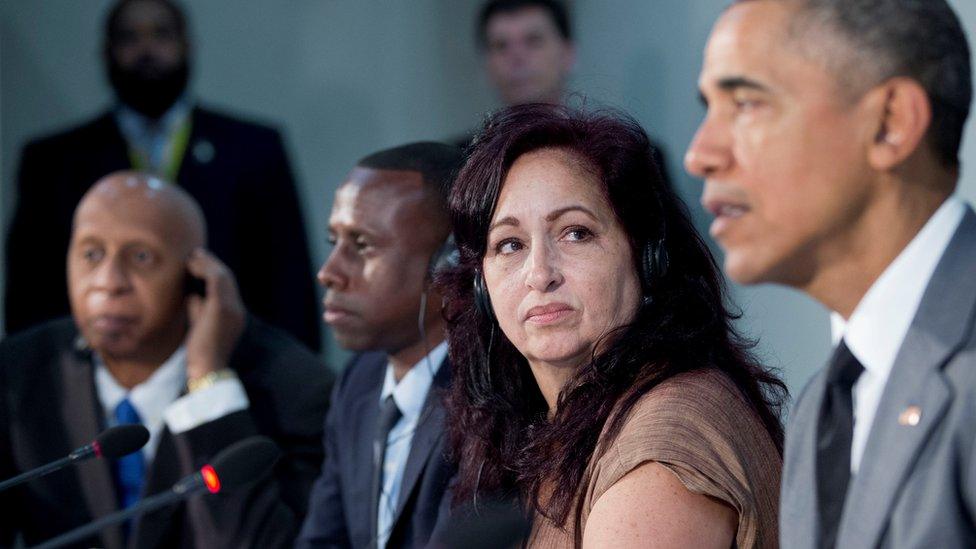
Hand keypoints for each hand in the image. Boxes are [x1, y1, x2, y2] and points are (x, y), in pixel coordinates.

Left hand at [184, 248, 245, 379]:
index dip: (214, 274)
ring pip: (223, 276)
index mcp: (235, 316)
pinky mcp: (222, 307)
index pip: (228, 289)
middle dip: (212, 264)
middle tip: (196, 255)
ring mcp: (232, 308)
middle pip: (228, 279)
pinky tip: (192, 266)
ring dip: (207, 264)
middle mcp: (237, 310)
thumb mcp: (200, 327)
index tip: (200, 265)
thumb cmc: (201, 355)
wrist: (208, 369)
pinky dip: (205, 269)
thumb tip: (192, 295)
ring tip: (193, 257)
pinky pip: (216, 280)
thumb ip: (198, 310)